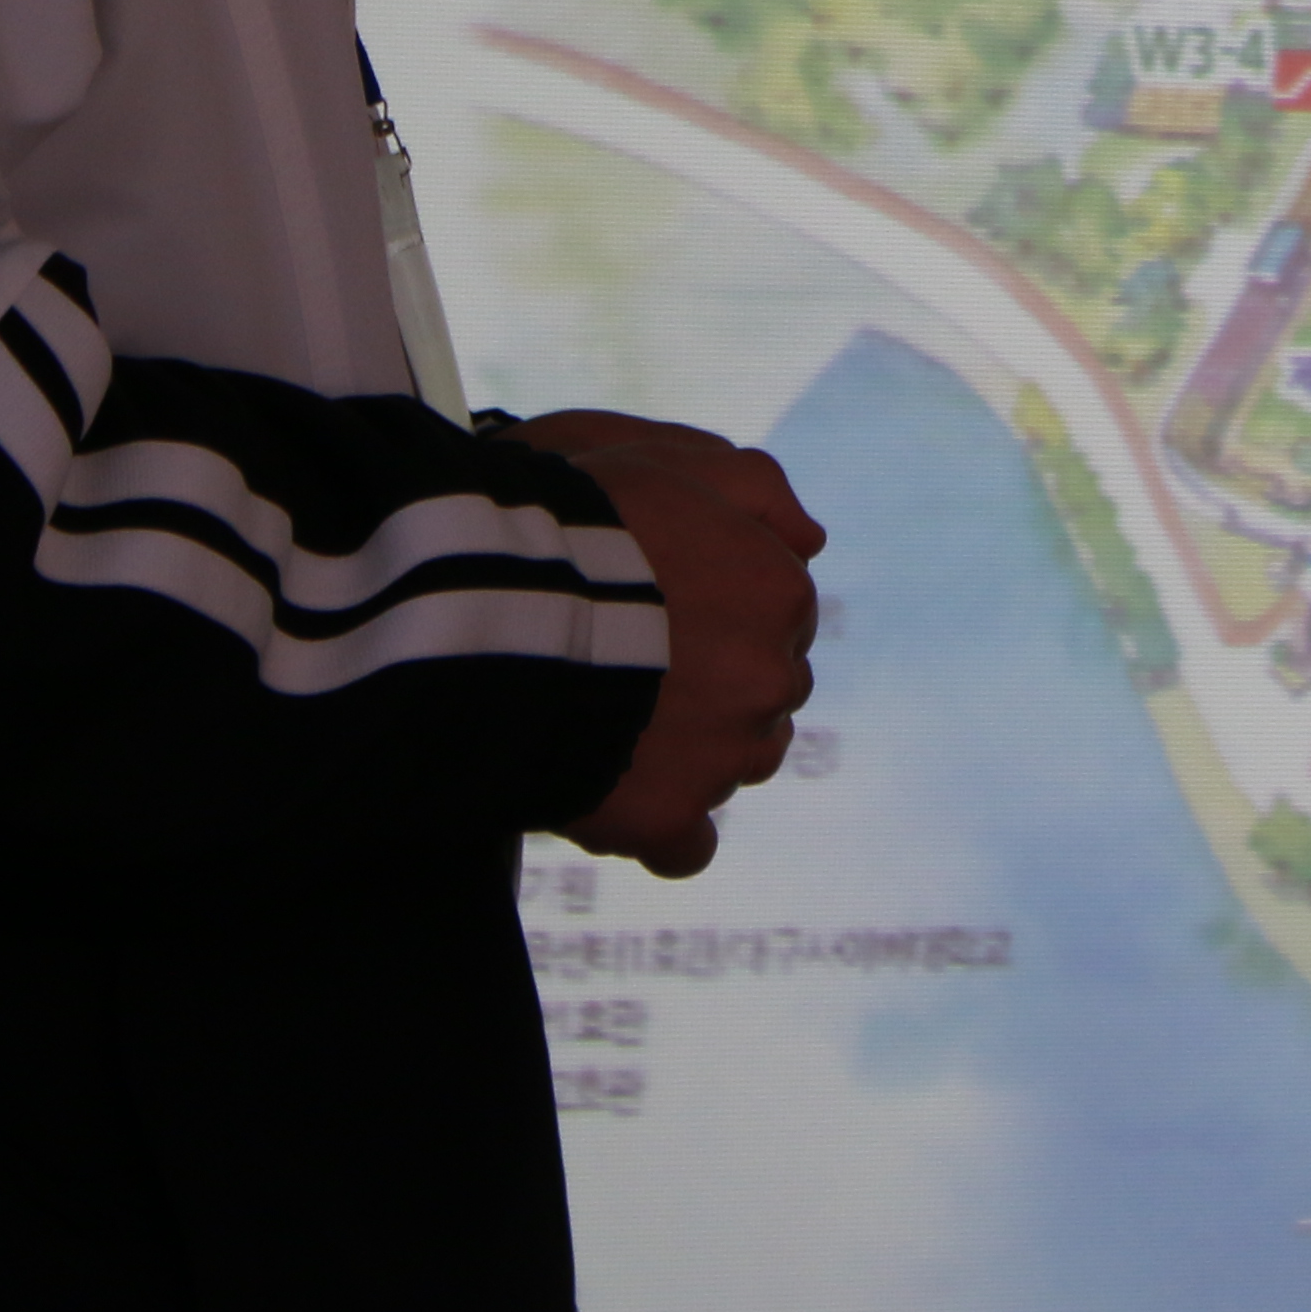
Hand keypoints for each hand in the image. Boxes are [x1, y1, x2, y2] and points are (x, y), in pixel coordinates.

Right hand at [518, 410, 822, 877]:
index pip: (777, 618)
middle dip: (713, 683)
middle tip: (632, 666)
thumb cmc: (577, 526)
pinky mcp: (666, 817)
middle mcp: (772, 680)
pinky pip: (687, 846)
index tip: (658, 609)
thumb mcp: (672, 465)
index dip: (715, 612)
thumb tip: (813, 542)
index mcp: (782, 596)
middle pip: (758, 693)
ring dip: (690, 752)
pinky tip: (621, 802)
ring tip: (613, 723)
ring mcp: (722, 757)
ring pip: (729, 764)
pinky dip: (661, 829)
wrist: (497, 611)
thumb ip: (757, 489)